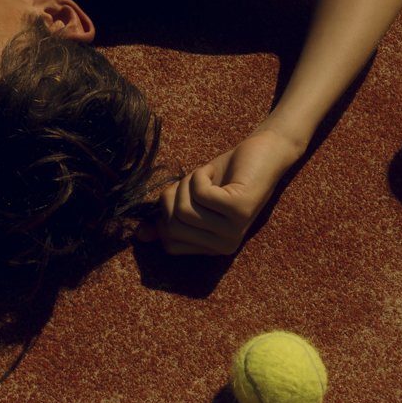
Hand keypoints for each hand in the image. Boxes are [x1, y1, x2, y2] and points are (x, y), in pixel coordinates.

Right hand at [134, 127, 303, 257]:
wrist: (261, 154)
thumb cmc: (223, 176)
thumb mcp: (189, 197)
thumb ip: (166, 217)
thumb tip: (139, 235)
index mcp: (213, 248)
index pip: (169, 242)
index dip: (165, 213)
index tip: (182, 195)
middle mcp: (225, 246)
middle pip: (173, 226)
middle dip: (176, 195)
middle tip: (198, 184)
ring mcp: (234, 230)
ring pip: (184, 210)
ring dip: (188, 184)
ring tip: (207, 178)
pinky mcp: (239, 210)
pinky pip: (200, 193)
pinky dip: (201, 174)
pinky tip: (216, 173)